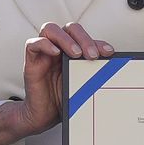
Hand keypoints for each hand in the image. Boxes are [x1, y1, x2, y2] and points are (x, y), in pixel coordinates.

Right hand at [0, 22, 114, 144]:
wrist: (44, 115)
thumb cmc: (63, 97)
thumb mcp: (83, 82)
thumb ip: (92, 71)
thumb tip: (111, 65)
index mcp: (72, 50)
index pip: (85, 37)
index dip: (98, 42)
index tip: (109, 52)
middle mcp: (58, 48)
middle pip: (69, 28)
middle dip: (84, 38)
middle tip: (93, 54)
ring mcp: (44, 53)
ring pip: (50, 29)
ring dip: (66, 39)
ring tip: (76, 53)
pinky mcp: (31, 61)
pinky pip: (32, 44)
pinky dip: (44, 44)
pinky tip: (56, 52)